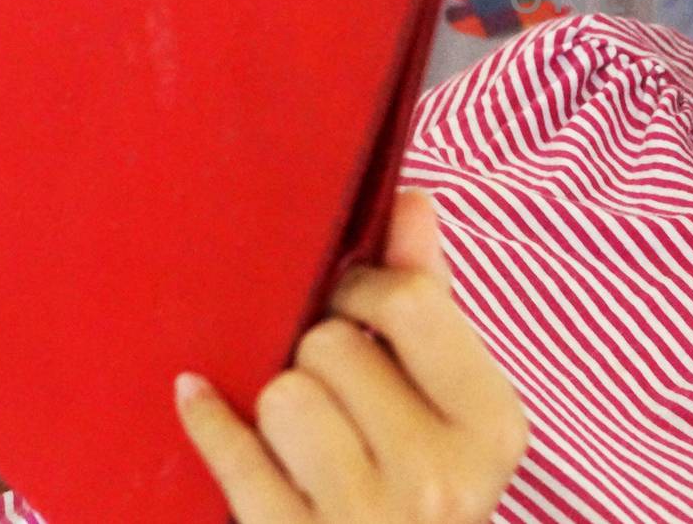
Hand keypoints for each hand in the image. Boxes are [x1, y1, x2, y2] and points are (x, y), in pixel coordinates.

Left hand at [173, 188, 529, 521]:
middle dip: (320, 354)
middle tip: (334, 383)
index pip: (409, 303)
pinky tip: (201, 401)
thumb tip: (412, 201)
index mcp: (491, 424)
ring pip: (283, 395)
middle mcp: (440, 476)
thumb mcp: (451, 401)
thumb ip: (432, 298)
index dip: (363, 287)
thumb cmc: (423, 484)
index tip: (350, 299)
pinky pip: (233, 454)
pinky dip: (211, 423)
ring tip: (302, 427)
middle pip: (333, 346)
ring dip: (279, 402)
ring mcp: (368, 520)